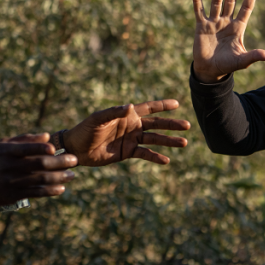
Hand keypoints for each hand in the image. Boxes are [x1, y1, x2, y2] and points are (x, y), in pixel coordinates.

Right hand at [0, 133, 77, 206]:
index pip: (26, 148)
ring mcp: (11, 182)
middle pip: (38, 164)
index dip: (41, 148)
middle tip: (74, 160)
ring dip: (59, 177)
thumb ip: (24, 139)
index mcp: (5, 151)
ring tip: (71, 175)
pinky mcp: (13, 196)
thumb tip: (47, 136)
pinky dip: (50, 191)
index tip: (55, 148)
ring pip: (40, 180)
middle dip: (59, 162)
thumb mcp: (1, 146)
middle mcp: (8, 166)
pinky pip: (35, 193)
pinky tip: (61, 188)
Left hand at [63, 100, 189, 166]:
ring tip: (183, 143)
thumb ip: (113, 112)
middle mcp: (132, 126)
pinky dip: (155, 157)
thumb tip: (130, 106)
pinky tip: (166, 160)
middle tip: (187, 126)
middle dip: (171, 125)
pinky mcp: (128, 152)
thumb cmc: (85, 129)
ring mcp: (131, 139)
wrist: (77, 149)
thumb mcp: (98, 119)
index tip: (177, 104)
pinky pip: (145, 154)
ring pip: (154, 140)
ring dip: (168, 141)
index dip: (162, 105)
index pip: (149, 108)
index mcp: (127, 115)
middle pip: (156, 124)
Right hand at [192, 0, 264, 82]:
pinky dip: (197, 1)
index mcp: (238, 28)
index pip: (245, 9)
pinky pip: (199, 11)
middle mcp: (226, 22)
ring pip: (216, 2)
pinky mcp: (201, 26)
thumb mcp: (242, 61)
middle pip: (231, 1)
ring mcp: (213, 22)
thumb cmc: (228, 65)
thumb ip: (254, 56)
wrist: (210, 71)